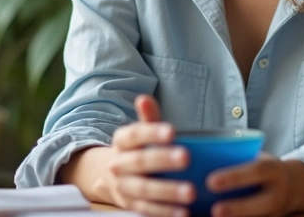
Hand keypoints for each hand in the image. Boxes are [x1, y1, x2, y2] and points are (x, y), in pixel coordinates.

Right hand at [103, 94, 194, 216]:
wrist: (112, 179)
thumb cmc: (137, 151)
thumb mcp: (141, 133)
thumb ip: (148, 118)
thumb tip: (144, 99)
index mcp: (123, 142)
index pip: (135, 134)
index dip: (152, 132)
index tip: (172, 131)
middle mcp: (119, 164)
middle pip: (140, 162)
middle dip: (163, 160)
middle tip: (186, 157)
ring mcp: (124, 187)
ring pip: (144, 189)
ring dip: (168, 191)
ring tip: (191, 192)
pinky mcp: (131, 206)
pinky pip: (148, 210)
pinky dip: (165, 212)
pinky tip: (184, 212)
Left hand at [206, 155, 303, 216]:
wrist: (296, 186)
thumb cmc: (265, 169)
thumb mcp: (259, 159)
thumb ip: (239, 161)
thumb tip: (203, 161)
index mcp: (274, 170)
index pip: (255, 171)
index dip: (234, 177)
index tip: (210, 182)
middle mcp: (278, 194)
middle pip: (261, 204)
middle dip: (237, 209)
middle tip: (215, 210)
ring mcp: (276, 213)